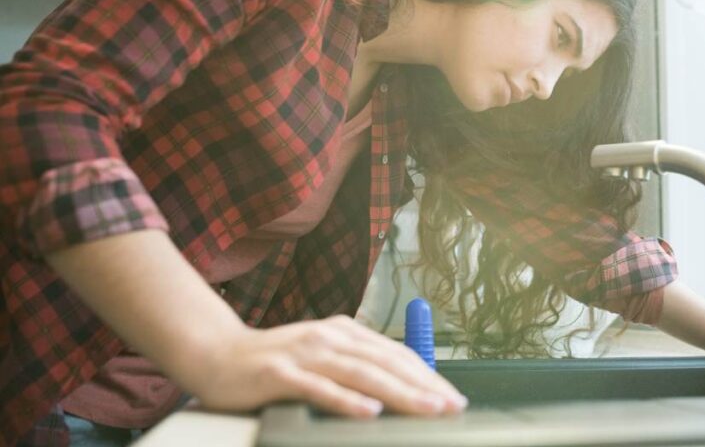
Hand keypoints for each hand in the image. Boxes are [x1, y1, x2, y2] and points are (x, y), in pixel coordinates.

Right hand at [189, 314, 466, 417]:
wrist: (214, 354)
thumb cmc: (272, 362)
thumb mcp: (321, 356)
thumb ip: (354, 366)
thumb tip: (398, 386)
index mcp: (344, 332)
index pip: (396, 354)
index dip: (427, 375)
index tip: (452, 396)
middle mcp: (329, 338)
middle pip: (386, 362)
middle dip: (424, 386)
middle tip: (451, 406)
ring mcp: (305, 354)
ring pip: (361, 374)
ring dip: (399, 392)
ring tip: (426, 408)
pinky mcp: (280, 374)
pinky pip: (320, 389)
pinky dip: (347, 401)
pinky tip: (370, 411)